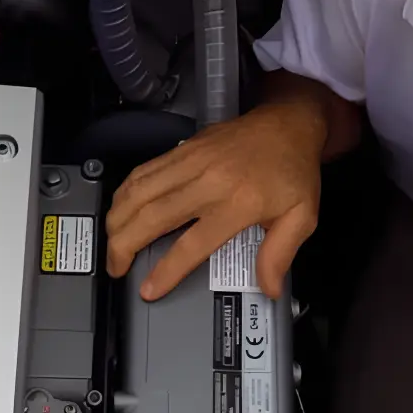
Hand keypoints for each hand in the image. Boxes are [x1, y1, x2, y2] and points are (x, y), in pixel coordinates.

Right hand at [104, 96, 330, 299]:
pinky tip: (121, 208)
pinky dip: (126, 191)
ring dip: (118, 219)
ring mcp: (192, 161)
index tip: (148, 289)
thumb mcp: (301, 217)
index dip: (166, 270)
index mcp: (238, 202)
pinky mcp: (184, 148)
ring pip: (140, 190)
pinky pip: (145, 170)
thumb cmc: (293, 170)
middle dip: (124, 245)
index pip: (192, 243)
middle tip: (116, 267)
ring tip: (111, 242)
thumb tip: (268, 287)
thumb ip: (280, 254)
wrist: (290, 123)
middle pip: (152, 216)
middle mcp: (209, 181)